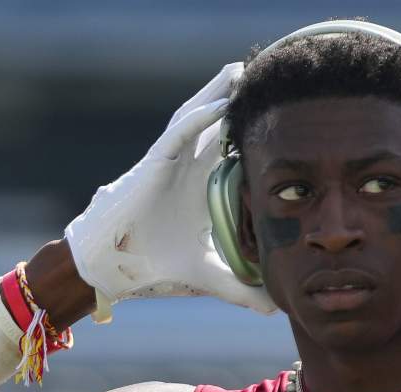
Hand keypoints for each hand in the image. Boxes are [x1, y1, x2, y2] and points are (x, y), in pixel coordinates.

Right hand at [64, 63, 276, 316]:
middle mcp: (189, 166)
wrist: (116, 264)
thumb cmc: (156, 261)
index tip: (285, 115)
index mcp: (203, 185)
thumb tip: (274, 311)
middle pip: (219, 124)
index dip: (255, 131)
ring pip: (199, 117)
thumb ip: (242, 289)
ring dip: (219, 94)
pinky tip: (220, 105)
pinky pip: (178, 133)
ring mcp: (171, 160)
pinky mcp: (154, 162)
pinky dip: (199, 118)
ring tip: (242, 72)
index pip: (235, 150)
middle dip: (239, 100)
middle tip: (269, 77)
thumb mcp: (209, 274)